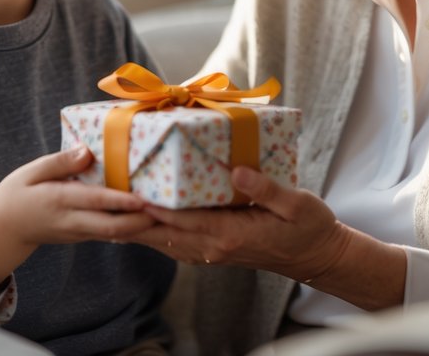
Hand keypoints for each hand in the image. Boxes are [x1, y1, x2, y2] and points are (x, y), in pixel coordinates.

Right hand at [0, 144, 155, 286]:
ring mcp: (79, 233)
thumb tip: (88, 151)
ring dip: (140, 227)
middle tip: (166, 211)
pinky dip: (130, 229)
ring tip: (165, 215)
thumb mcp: (31, 171)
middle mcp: (72, 221)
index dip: (120, 202)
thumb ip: (61, 162)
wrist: (3, 230)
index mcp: (59, 200)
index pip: (95, 201)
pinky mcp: (83, 236)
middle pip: (112, 227)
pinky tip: (148, 219)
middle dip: (141, 222)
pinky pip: (110, 235)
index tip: (143, 198)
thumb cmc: (17, 194)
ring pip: (114, 235)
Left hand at [127, 164, 352, 284]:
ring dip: (142, 228)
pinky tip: (144, 222)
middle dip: (137, 219)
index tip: (131, 193)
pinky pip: (179, 244)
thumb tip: (236, 171)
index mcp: (234, 234)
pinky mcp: (217, 250)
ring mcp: (216, 251)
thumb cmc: (310, 227)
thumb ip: (265, 188)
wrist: (319, 257)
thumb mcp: (296, 203)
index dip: (156, 208)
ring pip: (168, 242)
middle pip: (167, 234)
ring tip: (114, 210)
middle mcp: (217, 246)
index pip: (185, 221)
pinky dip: (158, 234)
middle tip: (109, 200)